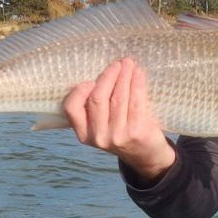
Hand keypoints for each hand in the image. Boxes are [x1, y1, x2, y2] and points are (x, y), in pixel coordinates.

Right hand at [63, 58, 175, 184]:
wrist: (145, 154)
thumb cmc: (121, 131)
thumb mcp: (101, 124)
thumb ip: (92, 106)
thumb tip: (88, 78)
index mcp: (83, 133)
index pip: (71, 107)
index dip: (80, 89)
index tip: (92, 78)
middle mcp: (98, 136)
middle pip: (97, 98)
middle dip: (108, 76)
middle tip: (118, 63)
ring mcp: (117, 136)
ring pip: (118, 97)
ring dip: (124, 76)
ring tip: (129, 64)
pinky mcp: (136, 132)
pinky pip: (136, 101)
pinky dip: (137, 84)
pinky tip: (139, 74)